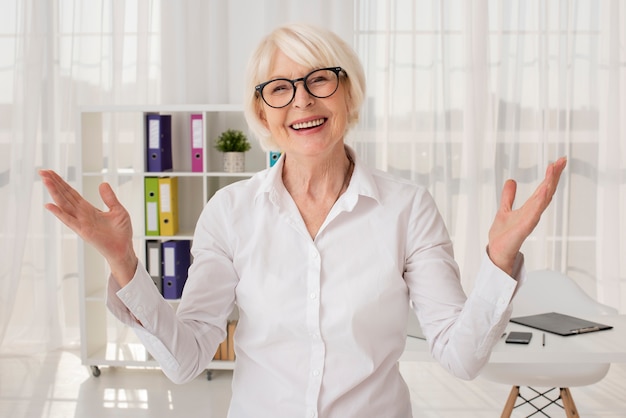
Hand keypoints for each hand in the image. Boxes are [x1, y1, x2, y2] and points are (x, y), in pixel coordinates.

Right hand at [39, 169, 137, 285]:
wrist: (124, 248)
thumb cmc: (121, 232)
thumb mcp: (118, 210)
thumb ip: (109, 198)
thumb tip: (103, 183)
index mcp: (89, 209)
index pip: (72, 193)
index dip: (62, 183)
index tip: (51, 173)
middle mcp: (82, 214)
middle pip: (65, 196)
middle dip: (54, 184)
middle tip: (42, 172)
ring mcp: (81, 222)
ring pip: (64, 205)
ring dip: (54, 193)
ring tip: (45, 181)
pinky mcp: (83, 231)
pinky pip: (69, 220)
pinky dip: (59, 213)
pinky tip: (49, 205)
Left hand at [487, 157, 567, 274]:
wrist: (497, 252)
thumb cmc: (503, 236)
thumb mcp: (504, 209)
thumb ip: (508, 196)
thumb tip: (511, 181)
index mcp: (529, 208)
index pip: (543, 188)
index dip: (550, 175)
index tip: (557, 162)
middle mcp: (532, 212)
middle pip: (547, 190)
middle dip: (554, 175)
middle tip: (562, 160)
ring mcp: (530, 219)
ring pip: (543, 198)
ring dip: (549, 183)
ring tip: (554, 169)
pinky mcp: (525, 226)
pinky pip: (535, 211)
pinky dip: (541, 200)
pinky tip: (545, 189)